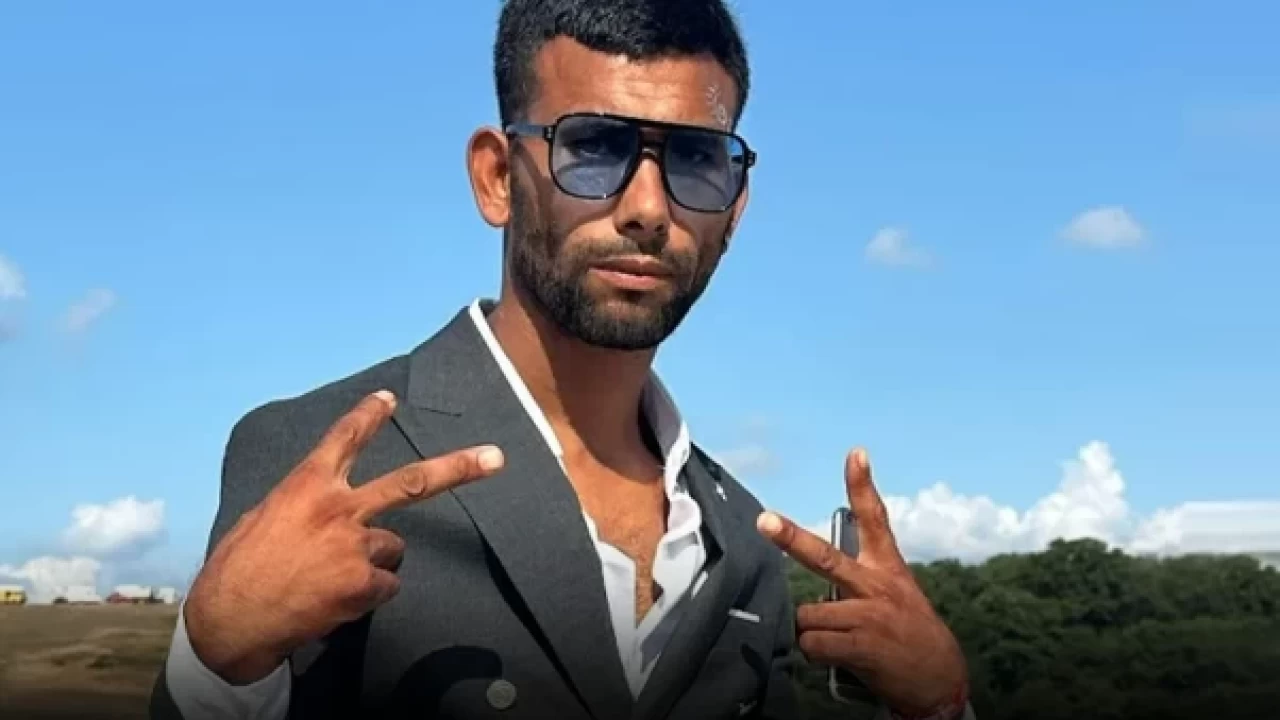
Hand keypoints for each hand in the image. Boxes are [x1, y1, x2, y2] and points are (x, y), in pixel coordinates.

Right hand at [183, 390, 505, 684]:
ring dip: (371, 563)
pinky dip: (367, 595)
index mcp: (305, 486)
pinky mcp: (364, 583)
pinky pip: (385, 586)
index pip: (343, 440)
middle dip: (458, 468)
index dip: (367, 416)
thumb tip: (322, 512)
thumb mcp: (262, 520)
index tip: (389, 398)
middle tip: (495, 458)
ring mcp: (355, 546)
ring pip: (391, 550)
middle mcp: (338, 509)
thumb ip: (301, 506)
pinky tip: (334, 601)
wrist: (229, 623)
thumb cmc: (237, 572)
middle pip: (409, 482)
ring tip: (331, 578)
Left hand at [756, 449, 968, 718]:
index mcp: (888, 569)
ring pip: (808, 613)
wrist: (943, 682)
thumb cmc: (912, 636)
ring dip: (810, 630)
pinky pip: (814, 644)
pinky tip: (831, 656)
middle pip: (825, 557)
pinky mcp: (864, 646)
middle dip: (790, 538)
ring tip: (833, 640)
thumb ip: (862, 582)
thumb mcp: (898, 595)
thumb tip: (816, 589)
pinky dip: (813, 653)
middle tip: (765, 520)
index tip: (855, 453)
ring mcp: (869, 616)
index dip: (862, 485)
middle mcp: (877, 587)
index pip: (876, 519)